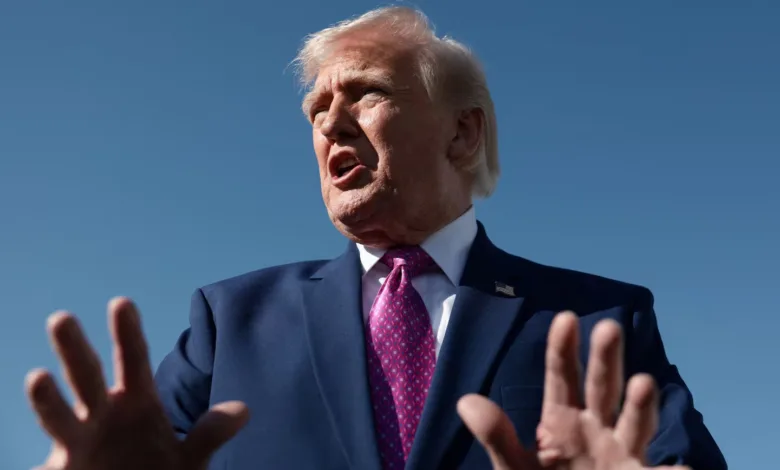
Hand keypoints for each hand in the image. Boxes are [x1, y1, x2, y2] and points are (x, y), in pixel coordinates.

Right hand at [26, 297, 248, 469]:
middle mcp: (102, 414)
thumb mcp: (189, 458)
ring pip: (60, 416)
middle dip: (75, 350)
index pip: (134, 360)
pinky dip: (32, 467)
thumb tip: (243, 411)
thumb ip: (210, 433)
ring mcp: (78, 442)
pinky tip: (28, 463)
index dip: (128, 334)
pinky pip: (40, 469)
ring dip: (48, 398)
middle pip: (88, 376)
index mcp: (136, 401)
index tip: (122, 303)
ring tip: (38, 378)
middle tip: (61, 317)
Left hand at [457, 312, 688, 469]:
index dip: (562, 348)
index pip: (562, 377)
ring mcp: (622, 455)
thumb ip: (497, 437)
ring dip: (641, 405)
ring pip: (635, 425)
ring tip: (644, 384)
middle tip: (609, 327)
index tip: (565, 317)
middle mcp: (596, 431)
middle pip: (603, 388)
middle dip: (606, 359)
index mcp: (562, 422)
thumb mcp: (514, 468)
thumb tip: (465, 401)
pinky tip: (678, 468)